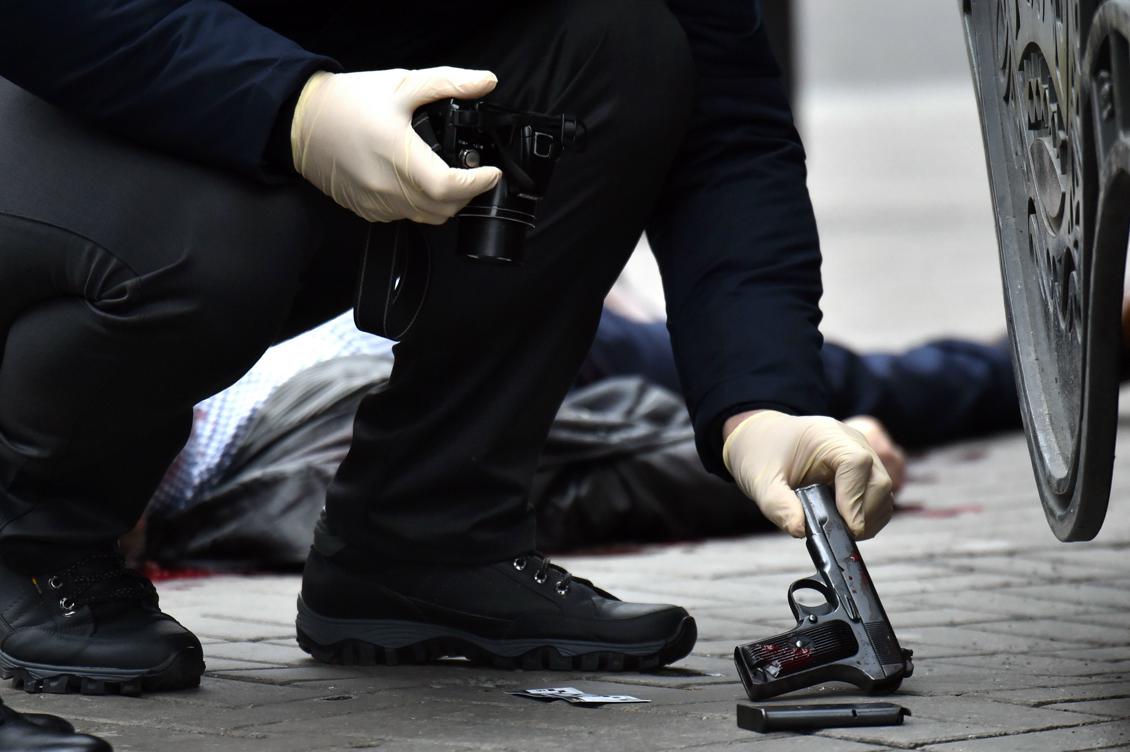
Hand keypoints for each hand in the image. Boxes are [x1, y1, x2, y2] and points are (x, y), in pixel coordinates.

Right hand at [291, 67, 503, 223]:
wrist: (301, 121)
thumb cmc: (347, 102)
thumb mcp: (401, 84)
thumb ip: (448, 83)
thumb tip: (485, 81)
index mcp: (399, 156)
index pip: (449, 187)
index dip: (477, 184)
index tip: (491, 172)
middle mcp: (388, 187)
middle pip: (443, 209)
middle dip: (467, 193)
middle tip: (473, 173)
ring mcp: (376, 203)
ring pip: (426, 217)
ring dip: (444, 202)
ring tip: (448, 177)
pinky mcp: (366, 210)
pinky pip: (404, 216)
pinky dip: (419, 205)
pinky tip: (416, 182)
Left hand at [722, 410, 893, 538]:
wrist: (763, 440)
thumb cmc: (762, 455)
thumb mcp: (760, 482)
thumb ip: (778, 506)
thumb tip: (801, 530)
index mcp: (827, 435)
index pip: (857, 463)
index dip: (855, 498)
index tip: (845, 527)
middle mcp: (852, 442)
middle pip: (879, 480)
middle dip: (864, 514)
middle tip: (839, 535)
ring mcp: (863, 455)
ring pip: (884, 491)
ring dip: (869, 518)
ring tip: (840, 531)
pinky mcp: (865, 471)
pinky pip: (880, 497)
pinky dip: (869, 516)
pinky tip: (845, 524)